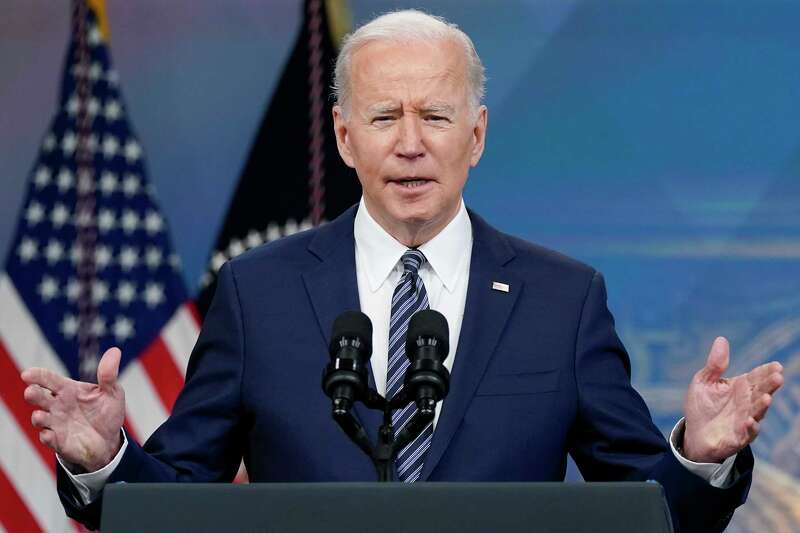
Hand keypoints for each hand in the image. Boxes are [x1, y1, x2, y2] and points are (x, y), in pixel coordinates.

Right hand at [21, 347, 125, 471]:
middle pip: (38, 397)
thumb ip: (109, 374)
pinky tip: (49, 434)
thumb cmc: (106, 412)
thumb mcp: (112, 392)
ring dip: (38, 416)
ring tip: (41, 415)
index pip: (49, 379)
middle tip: (30, 392)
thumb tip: (115, 351)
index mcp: (68, 390)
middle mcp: (58, 405)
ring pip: (39, 418)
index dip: (38, 375)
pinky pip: (48, 438)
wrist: (109, 440)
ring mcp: (56, 423)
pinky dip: (47, 436)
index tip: (27, 374)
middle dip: (33, 394)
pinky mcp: (58, 441)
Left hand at [682, 337, 783, 462]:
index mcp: (741, 387)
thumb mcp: (704, 381)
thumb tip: (721, 339)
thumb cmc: (702, 405)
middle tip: (778, 377)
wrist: (694, 433)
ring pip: (757, 412)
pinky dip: (749, 428)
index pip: (757, 377)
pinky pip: (747, 433)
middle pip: (761, 392)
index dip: (767, 371)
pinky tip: (749, 421)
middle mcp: (747, 403)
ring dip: (762, 406)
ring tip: (766, 398)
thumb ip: (715, 364)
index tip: (776, 366)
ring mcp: (744, 420)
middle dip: (770, 385)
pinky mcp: (738, 437)